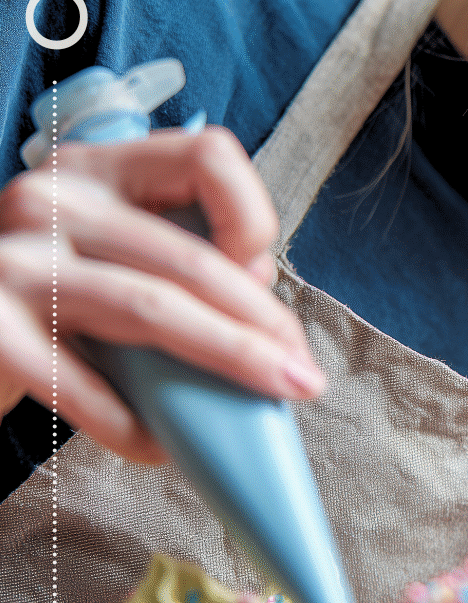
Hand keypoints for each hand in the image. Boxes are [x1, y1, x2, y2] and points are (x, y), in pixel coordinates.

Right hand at [0, 128, 324, 462]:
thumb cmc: (45, 292)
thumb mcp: (104, 247)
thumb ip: (175, 252)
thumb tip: (257, 287)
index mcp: (99, 169)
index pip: (208, 156)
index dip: (253, 214)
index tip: (261, 273)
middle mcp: (54, 200)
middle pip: (191, 258)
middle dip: (263, 322)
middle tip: (304, 372)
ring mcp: (16, 262)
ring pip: (153, 309)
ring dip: (231, 358)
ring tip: (278, 393)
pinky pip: (83, 385)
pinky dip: (135, 424)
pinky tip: (166, 446)